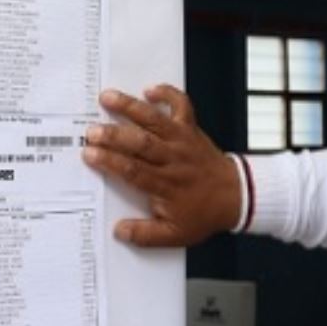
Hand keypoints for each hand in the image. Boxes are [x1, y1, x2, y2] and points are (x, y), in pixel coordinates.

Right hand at [84, 85, 240, 247]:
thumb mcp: (175, 234)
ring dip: (131, 107)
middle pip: (140, 143)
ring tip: (108, 98)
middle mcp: (172, 158)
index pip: (133, 171)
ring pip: (154, 120)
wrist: (236, 196)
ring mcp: (182, 140)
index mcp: (165, 184)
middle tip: (92, 131)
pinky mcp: (190, 129)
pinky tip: (149, 90)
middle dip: (114, 135)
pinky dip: (167, 94)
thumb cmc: (203, 213)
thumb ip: (145, 235)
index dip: (110, 161)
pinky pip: (181, 105)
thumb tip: (119, 231)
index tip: (90, 154)